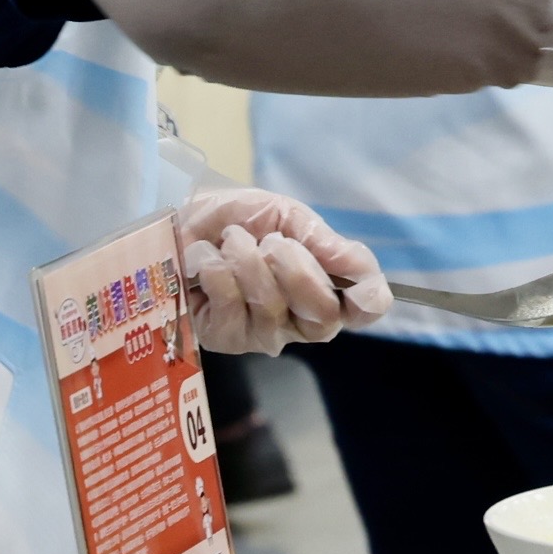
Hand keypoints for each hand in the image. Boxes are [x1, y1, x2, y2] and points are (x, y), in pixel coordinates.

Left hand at [176, 188, 390, 353]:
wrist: (182, 217)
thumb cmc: (241, 218)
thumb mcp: (287, 216)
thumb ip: (324, 243)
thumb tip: (366, 275)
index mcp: (326, 287)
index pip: (364, 310)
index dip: (369, 301)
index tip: (362, 289)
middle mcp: (300, 321)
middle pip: (324, 317)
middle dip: (296, 270)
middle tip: (270, 241)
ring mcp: (261, 333)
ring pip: (272, 310)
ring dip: (248, 262)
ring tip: (231, 240)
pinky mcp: (223, 337)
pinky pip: (231, 310)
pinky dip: (218, 272)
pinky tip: (206, 258)